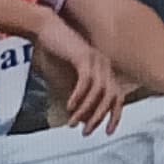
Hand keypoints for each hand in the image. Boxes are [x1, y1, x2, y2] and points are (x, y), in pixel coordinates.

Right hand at [36, 14, 127, 133]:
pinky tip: (68, 106)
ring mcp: (96, 60)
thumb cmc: (55, 56)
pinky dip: (78, 96)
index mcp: (104, 71)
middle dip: (99, 117)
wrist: (45, 31)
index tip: (108, 133)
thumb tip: (79, 119)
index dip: (114, 116)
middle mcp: (104, 65)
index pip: (117, 97)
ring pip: (98, 92)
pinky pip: (85, 81)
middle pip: (111, 96)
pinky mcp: (83, 56)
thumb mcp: (67, 81)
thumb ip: (75, 97)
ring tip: (72, 123)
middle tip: (86, 132)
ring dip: (86, 110)